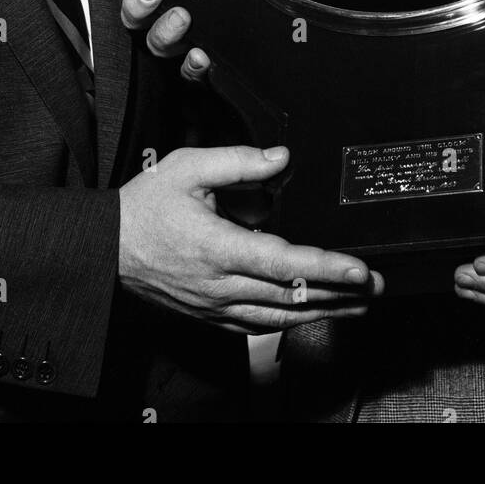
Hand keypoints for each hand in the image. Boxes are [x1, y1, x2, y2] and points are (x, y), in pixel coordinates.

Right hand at [118, 144, 384, 332]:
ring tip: (358, 305)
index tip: (359, 269)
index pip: (284, 262)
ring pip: (280, 317)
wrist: (107, 247)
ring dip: (324, 312)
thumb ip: (238, 162)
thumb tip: (282, 158)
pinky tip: (312, 315)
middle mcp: (221, 284)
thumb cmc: (146, 206)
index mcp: (218, 247)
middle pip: (292, 296)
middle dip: (340, 292)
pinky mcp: (211, 315)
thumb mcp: (188, 168)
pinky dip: (291, 321)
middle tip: (377, 285)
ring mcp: (216, 305)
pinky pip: (258, 325)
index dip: (326, 268)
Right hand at [120, 0, 208, 83]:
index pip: (133, 7)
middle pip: (143, 29)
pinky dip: (192, 67)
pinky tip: (202, 58)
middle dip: (154, 17)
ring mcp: (176, 51)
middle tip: (175, 8)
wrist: (239, 30)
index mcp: (156, 8)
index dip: (136, 1)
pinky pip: (187, 74)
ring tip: (186, 23)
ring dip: (169, 36)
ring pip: (160, 48)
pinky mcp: (193, 69)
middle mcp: (160, 29)